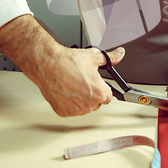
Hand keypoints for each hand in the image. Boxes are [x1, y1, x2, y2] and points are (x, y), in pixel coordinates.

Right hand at [0, 15, 126, 116]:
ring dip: (81, 99)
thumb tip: (119, 54)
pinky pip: (71, 110)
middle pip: (96, 103)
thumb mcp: (94, 57)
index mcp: (99, 93)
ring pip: (84, 107)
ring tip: (73, 85)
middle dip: (92, 94)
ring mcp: (75, 110)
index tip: (96, 83)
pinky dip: (69, 103)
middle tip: (83, 82)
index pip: (108, 96)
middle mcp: (88, 105)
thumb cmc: (68, 61)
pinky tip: (66, 91)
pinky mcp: (63, 112)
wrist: (47, 64)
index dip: (102, 88)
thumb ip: (110, 58)